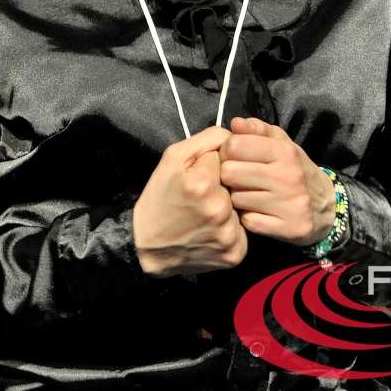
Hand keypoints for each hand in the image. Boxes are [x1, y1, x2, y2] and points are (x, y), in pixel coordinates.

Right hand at [132, 125, 246, 277]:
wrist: (147, 246)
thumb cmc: (159, 198)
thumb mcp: (172, 158)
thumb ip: (206, 139)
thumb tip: (235, 136)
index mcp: (203, 183)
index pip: (226, 158)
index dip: (210, 164)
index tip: (196, 176)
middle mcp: (219, 210)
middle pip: (235, 183)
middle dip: (221, 186)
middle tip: (199, 198)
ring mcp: (229, 235)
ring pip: (240, 206)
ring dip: (227, 207)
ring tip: (204, 214)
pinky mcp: (235, 253)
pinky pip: (243, 230)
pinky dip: (230, 229)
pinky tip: (211, 230)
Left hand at [219, 116, 335, 246]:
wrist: (327, 207)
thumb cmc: (294, 170)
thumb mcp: (281, 144)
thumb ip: (257, 130)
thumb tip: (236, 123)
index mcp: (284, 152)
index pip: (234, 145)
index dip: (227, 151)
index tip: (234, 157)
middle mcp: (288, 177)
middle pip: (229, 173)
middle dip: (229, 175)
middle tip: (239, 178)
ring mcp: (290, 204)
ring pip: (236, 199)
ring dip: (237, 198)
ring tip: (250, 194)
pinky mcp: (289, 228)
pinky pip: (248, 222)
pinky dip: (248, 218)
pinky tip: (258, 212)